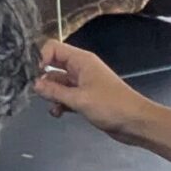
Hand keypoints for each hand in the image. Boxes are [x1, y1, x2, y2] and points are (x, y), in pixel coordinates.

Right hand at [32, 40, 157, 141]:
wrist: (136, 122)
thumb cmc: (110, 106)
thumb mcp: (79, 99)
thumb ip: (55, 91)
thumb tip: (35, 84)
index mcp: (81, 60)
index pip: (53, 48)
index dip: (41, 58)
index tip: (35, 75)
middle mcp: (81, 68)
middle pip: (54, 66)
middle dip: (44, 79)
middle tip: (38, 95)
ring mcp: (83, 83)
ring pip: (59, 83)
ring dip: (52, 94)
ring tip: (52, 108)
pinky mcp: (86, 98)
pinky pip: (66, 96)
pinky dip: (61, 103)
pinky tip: (58, 113)